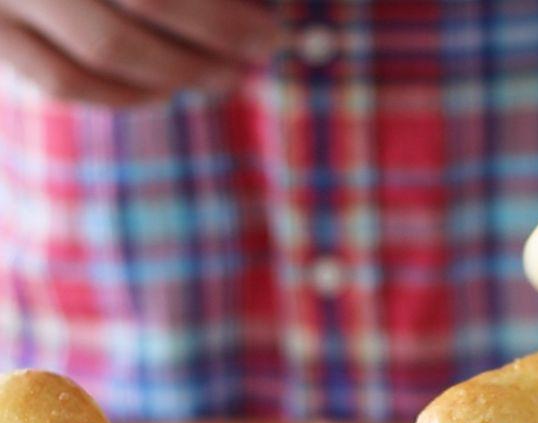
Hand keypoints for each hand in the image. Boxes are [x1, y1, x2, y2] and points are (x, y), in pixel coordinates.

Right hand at [0, 0, 278, 105]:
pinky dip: (124, 95)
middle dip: (218, 33)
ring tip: (223, 75)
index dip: (222, 14)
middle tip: (262, 47)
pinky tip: (165, 92)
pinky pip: (64, 82)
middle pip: (148, 1)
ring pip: (108, 50)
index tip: (271, 30)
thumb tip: (254, 10)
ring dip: (179, 72)